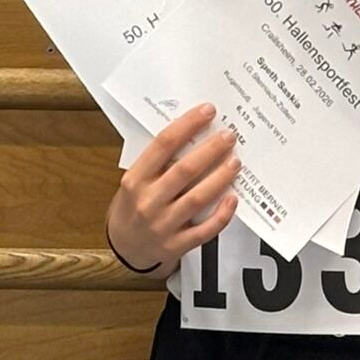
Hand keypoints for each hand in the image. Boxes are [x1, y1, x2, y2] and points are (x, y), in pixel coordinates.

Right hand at [106, 104, 239, 273]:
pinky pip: (204, 230)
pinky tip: (232, 198)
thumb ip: (157, 162)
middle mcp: (148, 201)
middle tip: (228, 136)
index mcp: (136, 179)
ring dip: (220, 177)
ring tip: (235, 162)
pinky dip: (221, 214)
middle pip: (185, 170)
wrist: (124, 247)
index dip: (187, 125)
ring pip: (198, 198)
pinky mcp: (176, 244)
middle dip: (211, 149)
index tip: (206, 111)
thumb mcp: (135, 180)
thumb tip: (191, 133)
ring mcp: (163, 225)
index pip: (163, 145)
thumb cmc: (133, 206)